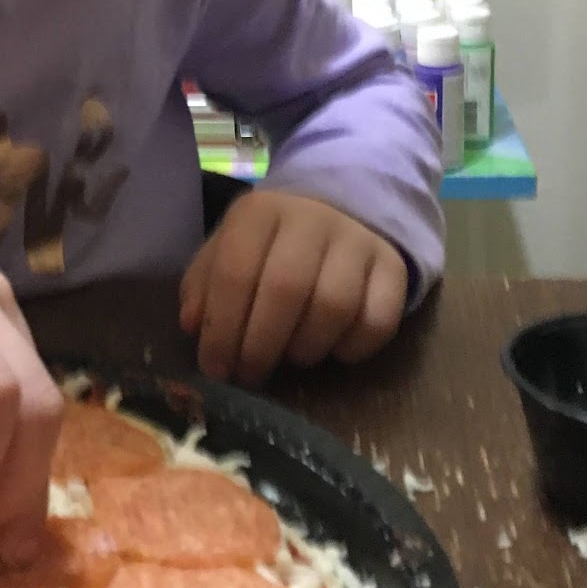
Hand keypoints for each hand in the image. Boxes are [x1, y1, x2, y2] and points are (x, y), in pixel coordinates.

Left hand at [179, 191, 407, 386]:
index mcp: (260, 213)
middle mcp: (311, 219)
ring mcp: (357, 241)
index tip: (215, 369)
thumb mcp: (227, 252)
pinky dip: (352, 348)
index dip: (221, 328)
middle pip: (286, 289)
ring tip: (289, 357)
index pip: (235, 271)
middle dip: (260, 346)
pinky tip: (333, 350)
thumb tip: (192, 326)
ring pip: (334, 306)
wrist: (339, 211)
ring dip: (305, 348)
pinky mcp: (394, 267)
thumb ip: (204, 285)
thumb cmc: (268, 245)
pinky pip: (377, 321)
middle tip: (248, 376)